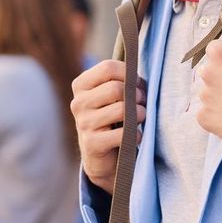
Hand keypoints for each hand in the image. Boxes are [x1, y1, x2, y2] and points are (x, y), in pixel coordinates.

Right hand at [71, 60, 146, 192]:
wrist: (100, 155)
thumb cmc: (112, 117)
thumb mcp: (112, 95)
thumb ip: (122, 81)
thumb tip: (137, 78)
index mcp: (81, 85)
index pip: (108, 67)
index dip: (129, 73)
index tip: (137, 84)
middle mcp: (78, 102)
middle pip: (115, 88)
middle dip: (137, 95)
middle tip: (142, 103)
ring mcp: (83, 123)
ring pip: (121, 109)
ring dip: (140, 114)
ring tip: (141, 117)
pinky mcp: (92, 143)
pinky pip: (123, 133)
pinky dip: (136, 134)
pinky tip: (136, 136)